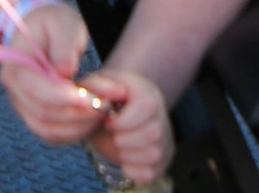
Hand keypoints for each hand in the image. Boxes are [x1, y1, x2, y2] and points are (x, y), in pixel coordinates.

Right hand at [0, 1, 104, 147]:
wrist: (40, 31)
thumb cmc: (52, 24)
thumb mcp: (62, 21)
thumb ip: (64, 43)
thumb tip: (65, 71)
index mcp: (15, 64)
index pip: (35, 89)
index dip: (63, 97)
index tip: (90, 96)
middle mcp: (14, 90)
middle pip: (43, 114)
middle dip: (76, 114)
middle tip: (104, 105)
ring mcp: (23, 106)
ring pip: (47, 130)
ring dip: (77, 126)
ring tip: (101, 111)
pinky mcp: (35, 116)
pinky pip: (52, 134)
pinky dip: (73, 132)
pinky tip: (92, 119)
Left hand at [80, 67, 174, 187]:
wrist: (111, 113)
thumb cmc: (102, 99)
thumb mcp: (94, 86)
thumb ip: (96, 89)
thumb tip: (103, 103)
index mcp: (146, 92)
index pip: (147, 106)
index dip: (123, 120)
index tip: (108, 122)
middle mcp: (161, 115)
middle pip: (153, 134)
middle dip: (124, 139)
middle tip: (112, 135)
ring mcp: (164, 140)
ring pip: (154, 155)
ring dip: (127, 155)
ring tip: (117, 144)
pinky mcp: (160, 161)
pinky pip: (149, 174)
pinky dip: (131, 171)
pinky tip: (123, 157)